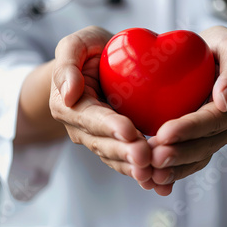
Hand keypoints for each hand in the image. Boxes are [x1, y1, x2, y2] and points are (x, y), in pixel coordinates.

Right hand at [49, 26, 152, 187]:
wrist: (97, 65)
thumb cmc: (89, 51)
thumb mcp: (76, 44)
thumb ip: (67, 63)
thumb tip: (69, 93)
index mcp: (68, 104)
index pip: (89, 118)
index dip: (108, 126)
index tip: (129, 131)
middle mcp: (81, 127)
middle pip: (103, 143)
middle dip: (124, 152)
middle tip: (145, 157)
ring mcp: (98, 139)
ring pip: (115, 158)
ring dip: (132, 167)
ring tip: (153, 172)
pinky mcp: (115, 144)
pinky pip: (125, 162)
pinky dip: (141, 173)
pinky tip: (159, 182)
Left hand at [147, 26, 226, 195]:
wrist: (221, 62)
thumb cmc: (221, 49)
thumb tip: (224, 100)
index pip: (212, 119)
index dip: (189, 129)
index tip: (164, 134)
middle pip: (205, 144)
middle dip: (178, 154)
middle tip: (152, 158)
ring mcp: (218, 136)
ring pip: (198, 158)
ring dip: (175, 168)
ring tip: (150, 174)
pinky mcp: (204, 142)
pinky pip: (192, 162)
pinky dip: (174, 173)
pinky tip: (154, 180)